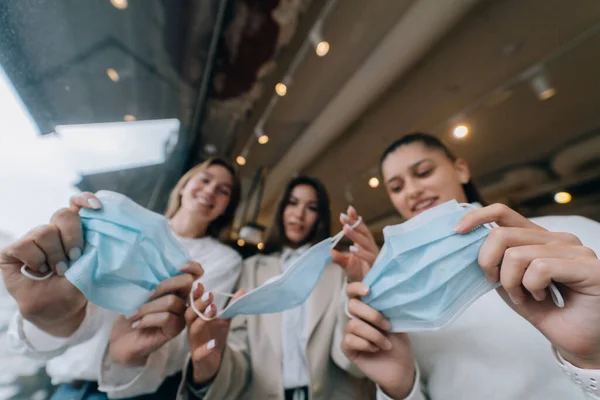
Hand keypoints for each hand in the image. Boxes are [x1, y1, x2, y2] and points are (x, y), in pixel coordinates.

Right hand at [0, 194, 98, 335]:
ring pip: (44, 231)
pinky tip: (40, 270)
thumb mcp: (88, 273)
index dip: (85, 200)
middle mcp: (53, 230)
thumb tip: (94, 241)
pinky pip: (25, 245)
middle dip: (72, 237)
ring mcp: (33, 238)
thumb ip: (90, 254)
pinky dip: (35, 259)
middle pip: (63, 215)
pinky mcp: (14, 250)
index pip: (77, 204)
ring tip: (58, 270)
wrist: (55, 311)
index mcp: (73, 231)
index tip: (97, 207)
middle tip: (74, 258)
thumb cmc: (73, 289)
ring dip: (54, 254)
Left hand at [108, 262, 204, 365]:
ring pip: (172, 301)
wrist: (122, 339)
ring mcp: (181, 314)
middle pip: (186, 282)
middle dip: (164, 285)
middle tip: (145, 295)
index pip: (194, 273)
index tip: (180, 266)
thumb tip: (152, 268)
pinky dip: (148, 319)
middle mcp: (182, 299)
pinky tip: (136, 324)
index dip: (192, 267)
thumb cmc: (131, 312)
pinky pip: (167, 317)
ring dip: (148, 306)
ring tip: (132, 314)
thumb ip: (151, 281)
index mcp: (175, 287)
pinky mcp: (176, 329)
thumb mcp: (138, 292)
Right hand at [185, 285, 244, 384]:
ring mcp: (194, 342)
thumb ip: (231, 306)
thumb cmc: (214, 336)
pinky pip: (200, 353)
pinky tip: (214, 343)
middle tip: (210, 295)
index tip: (200, 285)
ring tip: (213, 310)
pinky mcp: (199, 357)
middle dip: (199, 304)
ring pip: (193, 330)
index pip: (193, 304)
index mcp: (196, 318)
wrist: (211, 362)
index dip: (195, 295)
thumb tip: (243, 290)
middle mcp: (192, 328)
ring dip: (202, 320)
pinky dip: (206, 348)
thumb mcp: (223, 320)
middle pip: (190, 314)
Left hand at [331, 206, 378, 281]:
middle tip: (343, 216)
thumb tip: (328, 250)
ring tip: (345, 229)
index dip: (355, 219)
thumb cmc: (359, 276)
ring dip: (355, 235)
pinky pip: (369, 257)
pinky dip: (360, 253)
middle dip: (354, 223)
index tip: (349, 209)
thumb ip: (338, 257)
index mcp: (364, 245)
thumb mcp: (346, 265)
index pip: (360, 228)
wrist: (367, 292)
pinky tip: (352, 248)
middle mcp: (371, 248)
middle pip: (364, 232)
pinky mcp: (376, 266)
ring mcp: (375, 256)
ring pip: (366, 242)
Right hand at [342, 282, 414, 398]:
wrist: (401, 367)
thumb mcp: (396, 320)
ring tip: (386, 344)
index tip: (368, 290)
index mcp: (366, 307)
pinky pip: (350, 340)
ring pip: (353, 325)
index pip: (352, 291)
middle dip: (372, 315)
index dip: (356, 287)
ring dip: (374, 335)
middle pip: (352, 306)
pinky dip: (366, 344)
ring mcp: (349, 332)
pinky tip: (375, 350)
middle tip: (387, 326)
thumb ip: (388, 306)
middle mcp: (355, 317)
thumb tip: (389, 290)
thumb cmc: (398, 342)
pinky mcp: (347, 348)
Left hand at [456, 203, 599, 368]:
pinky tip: (543, 298)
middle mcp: (556, 238)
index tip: (457, 231)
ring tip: (527, 296)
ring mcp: (574, 249)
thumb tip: (468, 243)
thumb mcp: (511, 285)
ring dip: (512, 283)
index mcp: (538, 238)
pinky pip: (539, 268)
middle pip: (501, 235)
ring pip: (517, 255)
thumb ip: (496, 264)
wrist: (579, 341)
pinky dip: (532, 287)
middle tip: (500, 286)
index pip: (503, 212)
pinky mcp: (587, 265)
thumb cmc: (547, 312)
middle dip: (489, 264)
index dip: (477, 217)